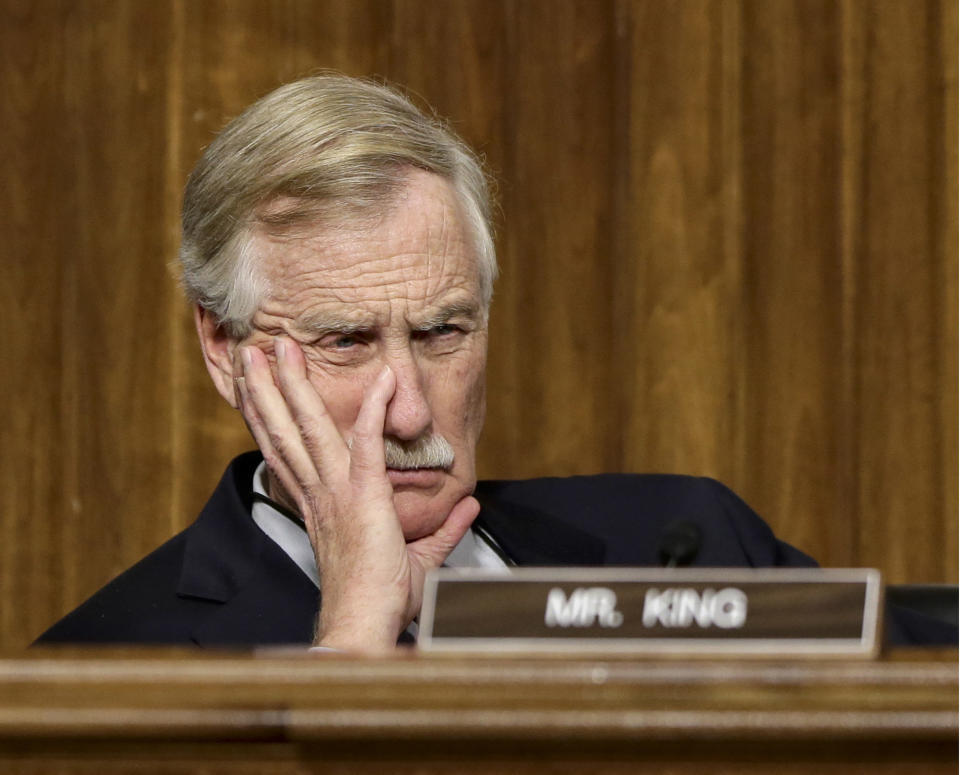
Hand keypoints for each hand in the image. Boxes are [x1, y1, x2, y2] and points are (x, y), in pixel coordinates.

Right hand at [234, 336, 478, 651]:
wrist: (366, 625)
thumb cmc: (381, 598)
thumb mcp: (418, 556)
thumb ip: (441, 528)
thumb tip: (469, 507)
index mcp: (320, 503)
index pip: (286, 448)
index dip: (269, 413)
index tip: (256, 385)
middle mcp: (319, 492)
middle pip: (285, 429)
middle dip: (268, 386)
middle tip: (252, 350)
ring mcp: (337, 492)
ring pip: (309, 428)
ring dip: (294, 385)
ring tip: (279, 349)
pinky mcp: (364, 496)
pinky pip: (369, 443)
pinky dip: (376, 409)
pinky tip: (383, 379)